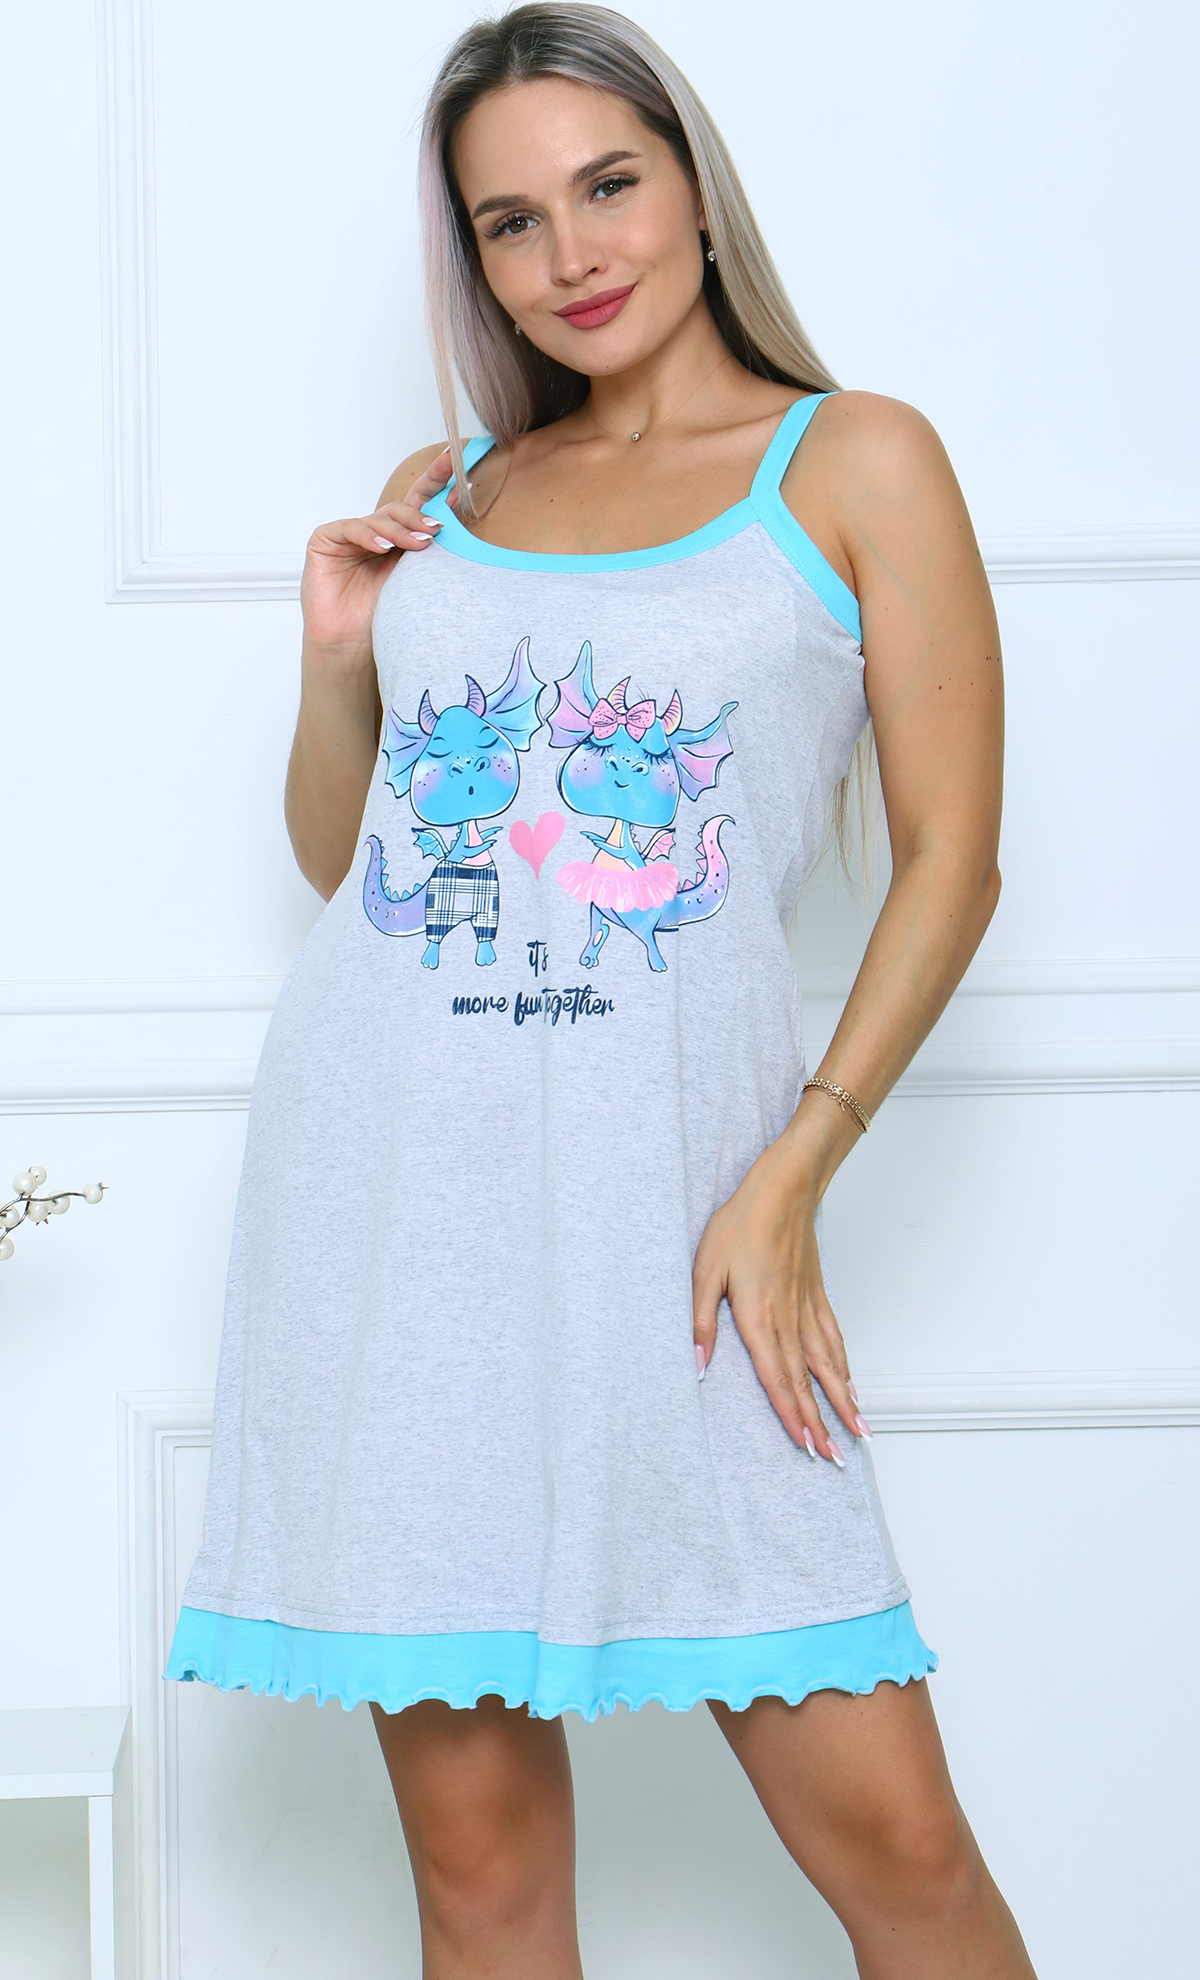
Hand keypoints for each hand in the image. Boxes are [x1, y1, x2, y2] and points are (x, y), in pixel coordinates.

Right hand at [299, 446, 459, 657]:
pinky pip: (350, 529)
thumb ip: (428, 550)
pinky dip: (368, 536)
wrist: (352, 645)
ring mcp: (349, 533)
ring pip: (379, 518)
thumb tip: (457, 523)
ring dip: (400, 530)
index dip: (437, 479)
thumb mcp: (414, 579)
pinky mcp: (325, 540)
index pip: (420, 502)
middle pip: (400, 507)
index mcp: (398, 537)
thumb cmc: (382, 616)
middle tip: (437, 530)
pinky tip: (382, 548)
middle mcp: (374, 531)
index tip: (456, 460)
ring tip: (416, 545)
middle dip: (420, 515)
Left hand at [691, 1140, 867, 1463]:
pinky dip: (845, 1367)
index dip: (792, 1416)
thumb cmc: (740, 1225)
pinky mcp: (817, 1296)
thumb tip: (697, 1366)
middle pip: (807, 1381)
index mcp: (759, 1318)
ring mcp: (808, 1309)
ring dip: (843, 1402)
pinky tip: (852, 1384)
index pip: (777, 1378)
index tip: (806, 1447)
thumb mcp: (704, 1270)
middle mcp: (789, 1320)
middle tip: (836, 1459)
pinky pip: (834, 1341)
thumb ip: (700, 1321)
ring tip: (858, 1433)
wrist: (782, 1189)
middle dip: (822, 1424)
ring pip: (829, 1365)